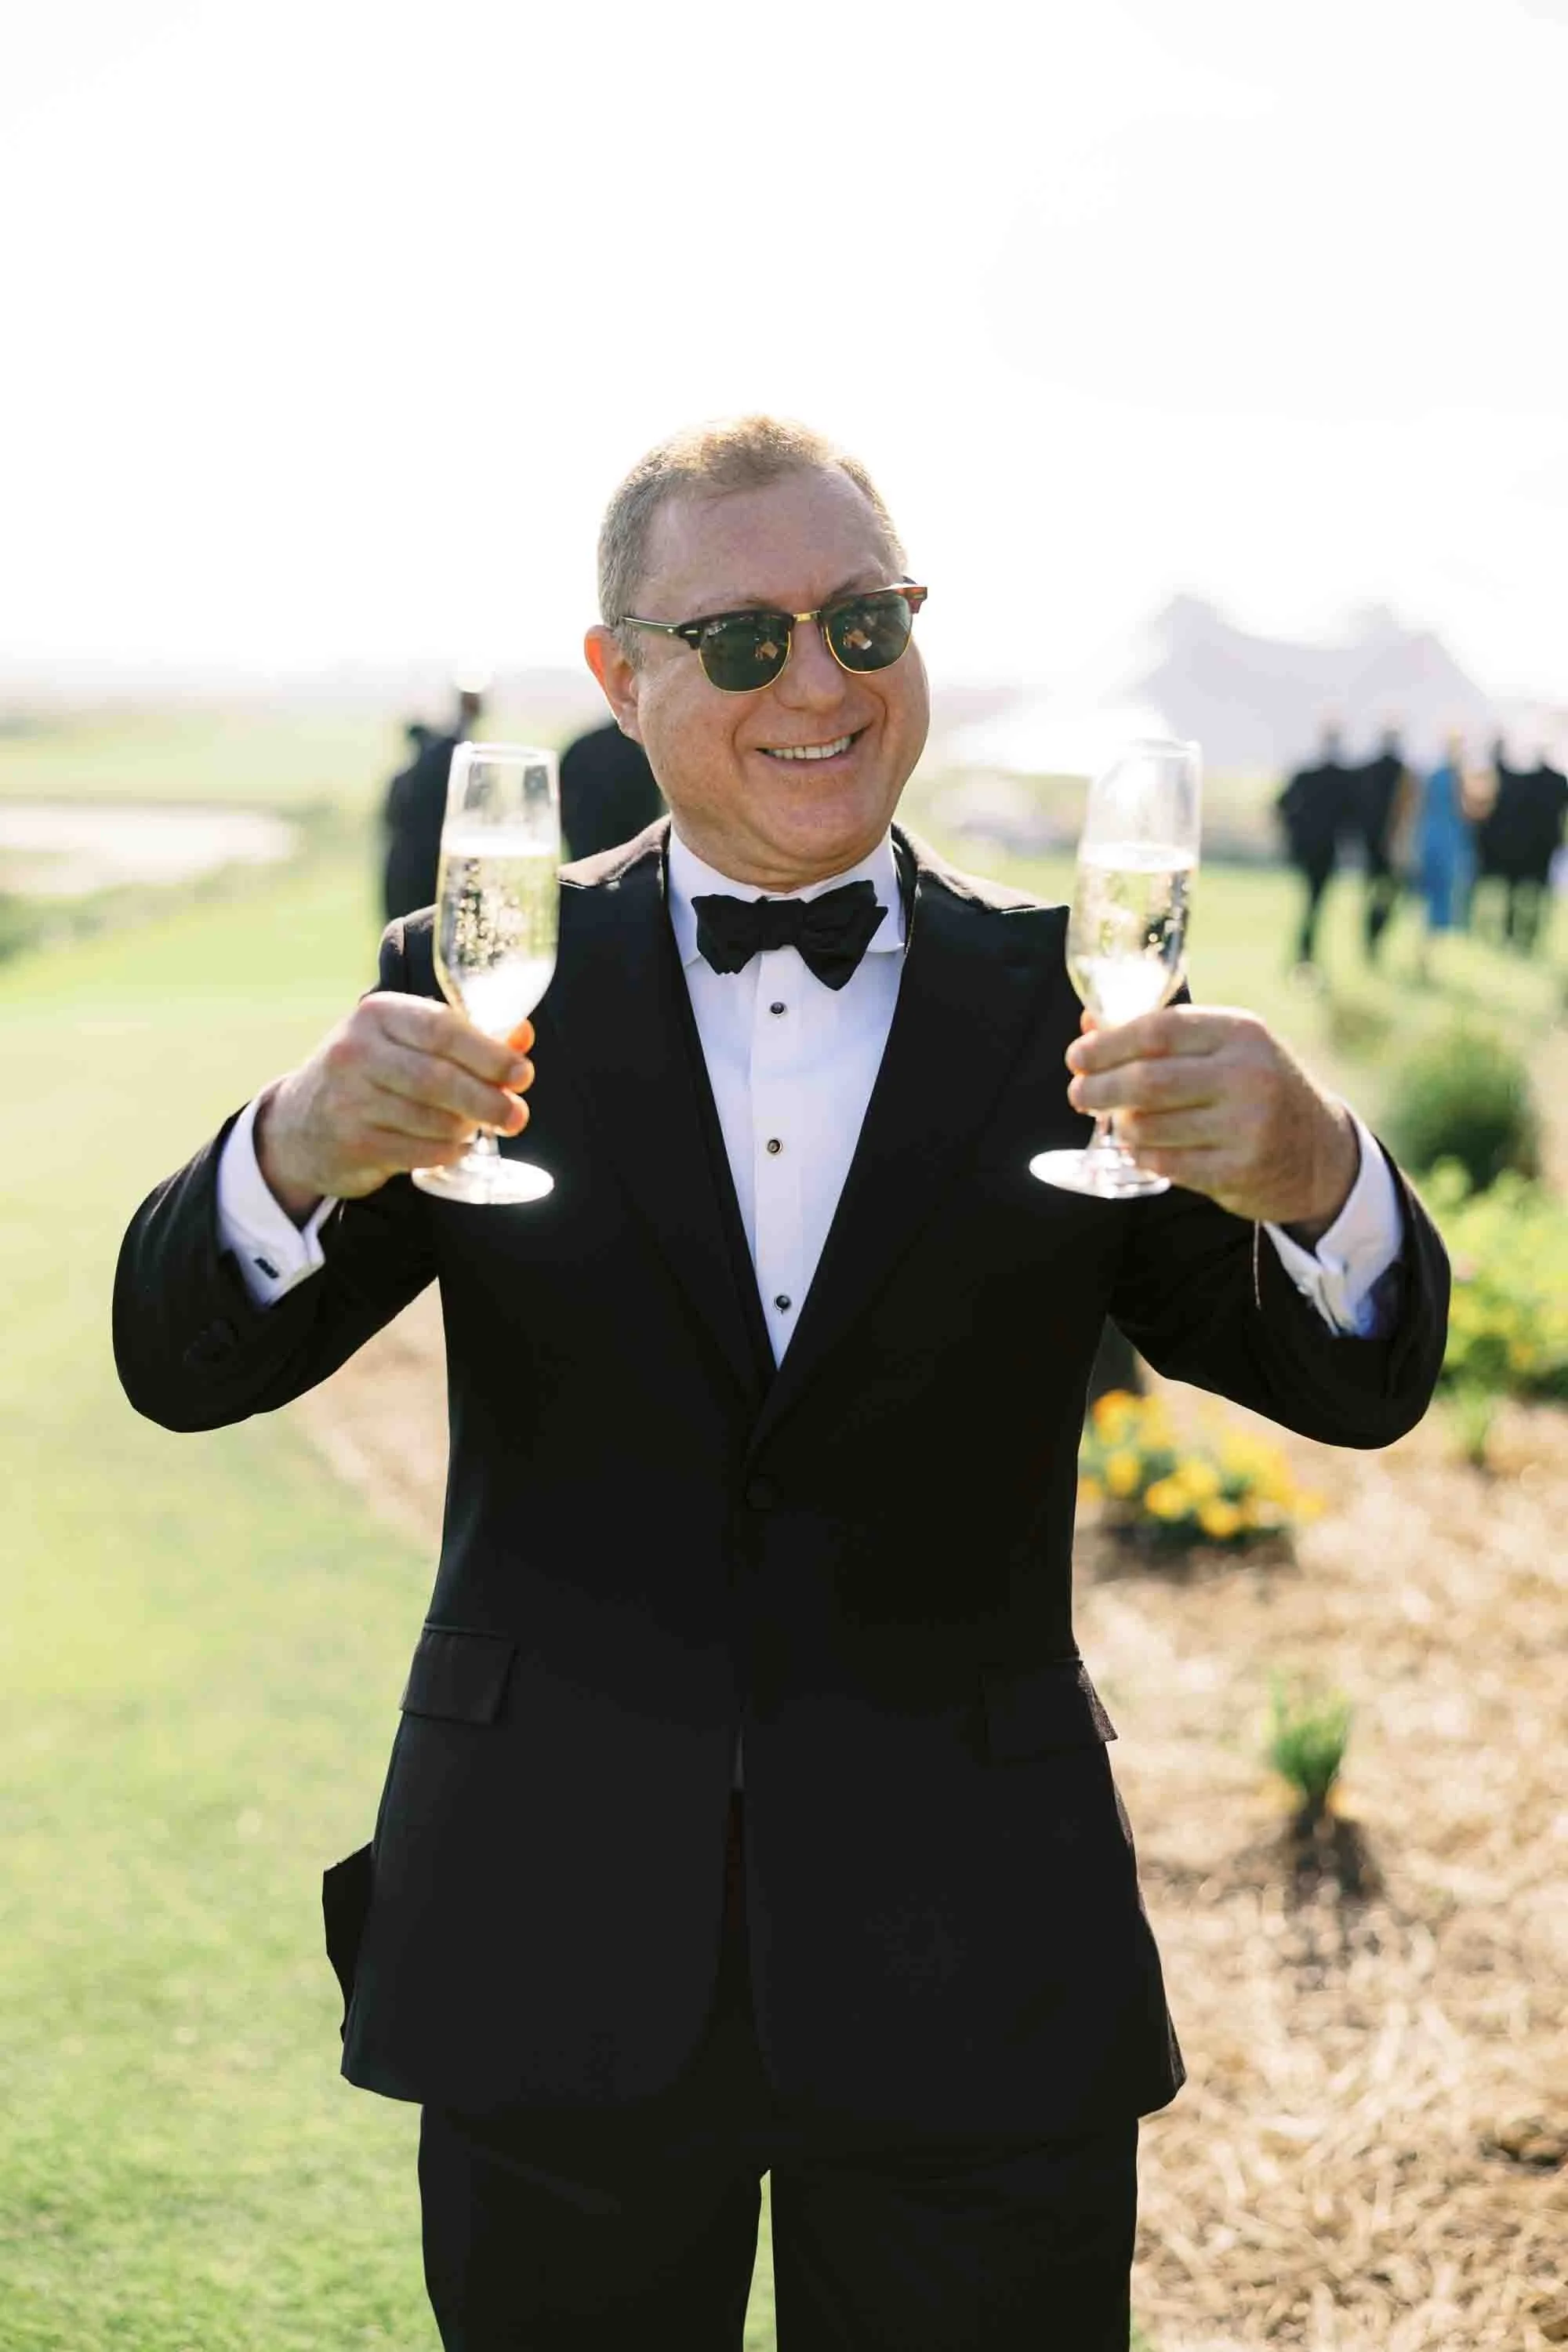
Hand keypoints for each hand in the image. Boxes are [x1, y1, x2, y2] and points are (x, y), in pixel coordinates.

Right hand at [255, 999, 534, 1219]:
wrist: (298, 1123)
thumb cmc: (369, 1073)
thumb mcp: (404, 1041)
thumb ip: (463, 1037)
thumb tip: (522, 1036)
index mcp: (377, 1014)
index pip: (441, 1028)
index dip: (489, 1053)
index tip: (523, 1073)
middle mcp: (357, 1052)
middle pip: (438, 1078)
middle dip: (487, 1099)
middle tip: (517, 1115)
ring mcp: (350, 1099)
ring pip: (431, 1119)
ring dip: (466, 1128)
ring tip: (478, 1128)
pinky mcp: (352, 1143)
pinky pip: (417, 1152)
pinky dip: (445, 1152)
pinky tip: (454, 1148)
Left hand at [1065, 1005, 1359, 1238]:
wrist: (1320, 1151)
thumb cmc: (1256, 1088)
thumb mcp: (1224, 1048)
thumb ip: (1162, 1034)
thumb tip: (1089, 1023)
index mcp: (1239, 1032)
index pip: (1156, 1030)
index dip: (1106, 1044)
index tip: (1077, 1056)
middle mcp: (1247, 1075)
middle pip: (1147, 1080)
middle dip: (1099, 1088)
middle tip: (1078, 1094)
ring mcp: (1247, 1125)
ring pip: (1150, 1126)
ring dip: (1121, 1125)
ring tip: (1118, 1121)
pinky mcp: (1240, 1170)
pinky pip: (1166, 1164)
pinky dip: (1142, 1156)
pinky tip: (1141, 1149)